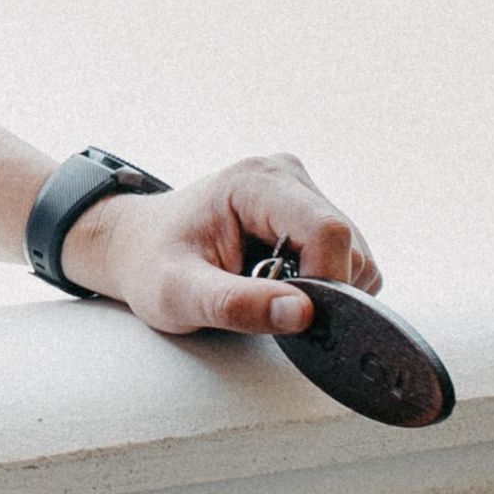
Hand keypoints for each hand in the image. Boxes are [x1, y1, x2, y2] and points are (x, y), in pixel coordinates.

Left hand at [58, 153, 381, 336]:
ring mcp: (301, 192)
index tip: (297, 317)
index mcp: (256, 183)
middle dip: (321, 289)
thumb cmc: (149, 265)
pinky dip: (321, 285)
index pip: (327, 232)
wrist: (137, 248)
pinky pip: (346, 260)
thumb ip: (235, 306)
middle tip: (264, 303)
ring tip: (264, 291)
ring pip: (355, 255)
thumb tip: (301, 314)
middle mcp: (286, 176)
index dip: (326, 281)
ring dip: (321, 289)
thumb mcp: (177, 294)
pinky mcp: (309, 213)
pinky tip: (277, 285)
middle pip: (349, 245)